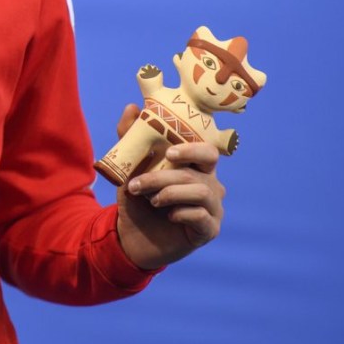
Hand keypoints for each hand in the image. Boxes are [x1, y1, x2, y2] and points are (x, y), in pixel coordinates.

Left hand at [113, 104, 225, 269]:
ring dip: (169, 193)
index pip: (208, 151)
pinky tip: (168, 216)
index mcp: (195, 167)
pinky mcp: (209, 230)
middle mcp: (210, 184)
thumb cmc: (137, 198)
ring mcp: (213, 208)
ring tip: (150, 199)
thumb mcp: (130, 167)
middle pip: (203, 170)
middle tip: (140, 182)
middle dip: (167, 174)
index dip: (192, 149)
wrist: (131, 236)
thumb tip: (132, 106)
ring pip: (201, 192)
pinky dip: (181, 213)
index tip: (169, 153)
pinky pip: (202, 216)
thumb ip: (130, 137)